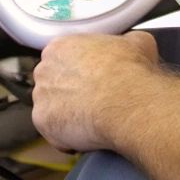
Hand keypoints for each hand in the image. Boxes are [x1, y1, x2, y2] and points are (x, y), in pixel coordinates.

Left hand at [31, 31, 160, 152]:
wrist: (127, 103)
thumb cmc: (130, 73)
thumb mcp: (138, 43)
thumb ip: (126, 41)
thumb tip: (132, 45)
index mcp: (61, 46)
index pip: (62, 58)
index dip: (79, 71)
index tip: (92, 79)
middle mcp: (44, 69)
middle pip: (53, 83)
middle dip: (69, 92)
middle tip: (93, 100)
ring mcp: (40, 97)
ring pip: (52, 108)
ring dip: (67, 115)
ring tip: (92, 119)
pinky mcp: (42, 123)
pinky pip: (53, 132)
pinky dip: (67, 137)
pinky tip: (87, 134)